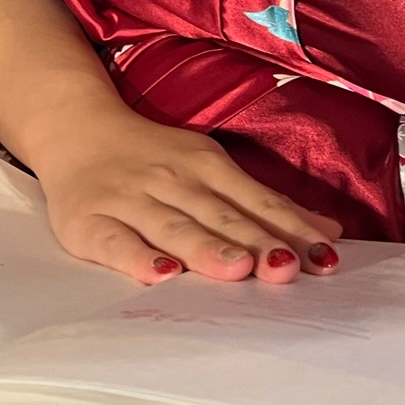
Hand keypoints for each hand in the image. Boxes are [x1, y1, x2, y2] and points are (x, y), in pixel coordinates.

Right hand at [32, 106, 344, 287]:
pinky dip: (138, 258)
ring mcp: (129, 200)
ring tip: (237, 268)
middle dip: (255, 241)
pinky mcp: (90, 222)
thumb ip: (265, 203)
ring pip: (173, 227)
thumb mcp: (211, 168)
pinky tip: (161, 274)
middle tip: (287, 267)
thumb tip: (329, 232)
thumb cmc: (154, 160)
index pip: (255, 201)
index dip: (290, 228)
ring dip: (206, 247)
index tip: (323, 255)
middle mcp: (172, 179)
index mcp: (206, 165)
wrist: (75, 130)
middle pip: (220, 216)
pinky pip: (116, 243)